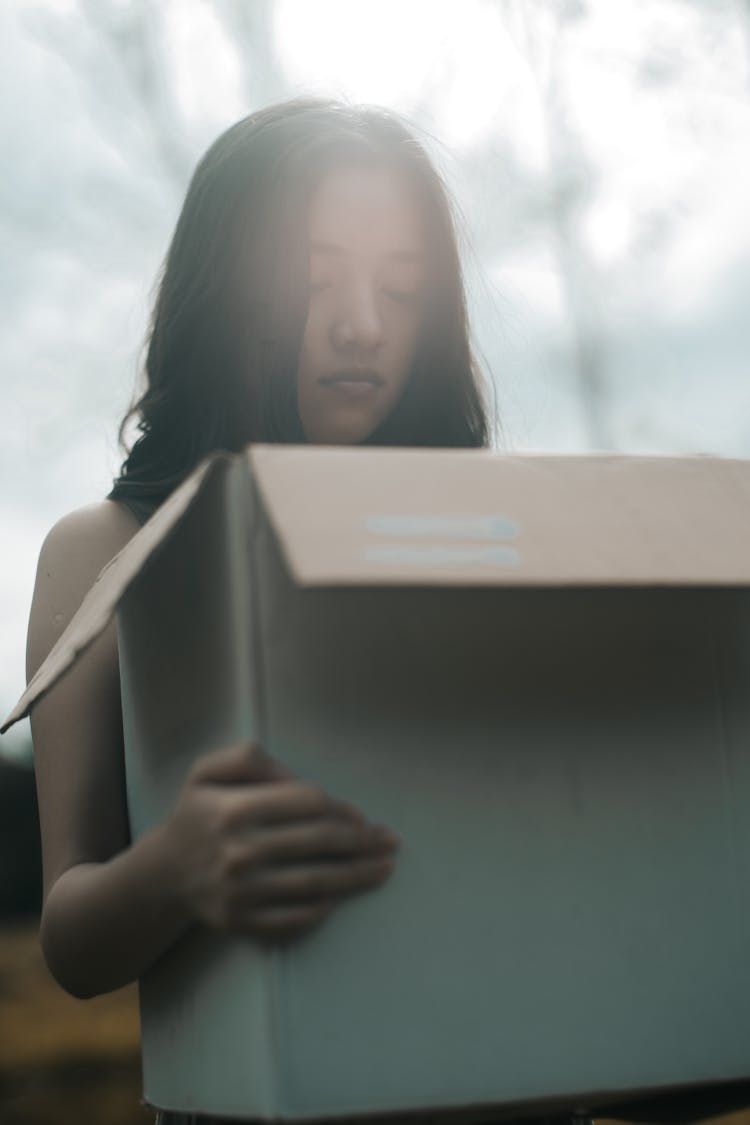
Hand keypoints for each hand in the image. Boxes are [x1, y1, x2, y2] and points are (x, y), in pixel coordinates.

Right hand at [163, 742, 399, 943]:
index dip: (341, 808)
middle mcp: (239, 851)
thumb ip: (250, 759)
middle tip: (390, 842)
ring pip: (317, 883)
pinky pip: (296, 918)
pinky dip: (326, 908)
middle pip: (320, 843)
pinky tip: (345, 898)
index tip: (361, 817)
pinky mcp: (243, 922)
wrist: (166, 874)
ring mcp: (242, 892)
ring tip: (385, 869)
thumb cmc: (200, 813)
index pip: (308, 803)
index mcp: (234, 809)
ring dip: (358, 876)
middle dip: (363, 842)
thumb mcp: (210, 770)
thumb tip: (299, 782)